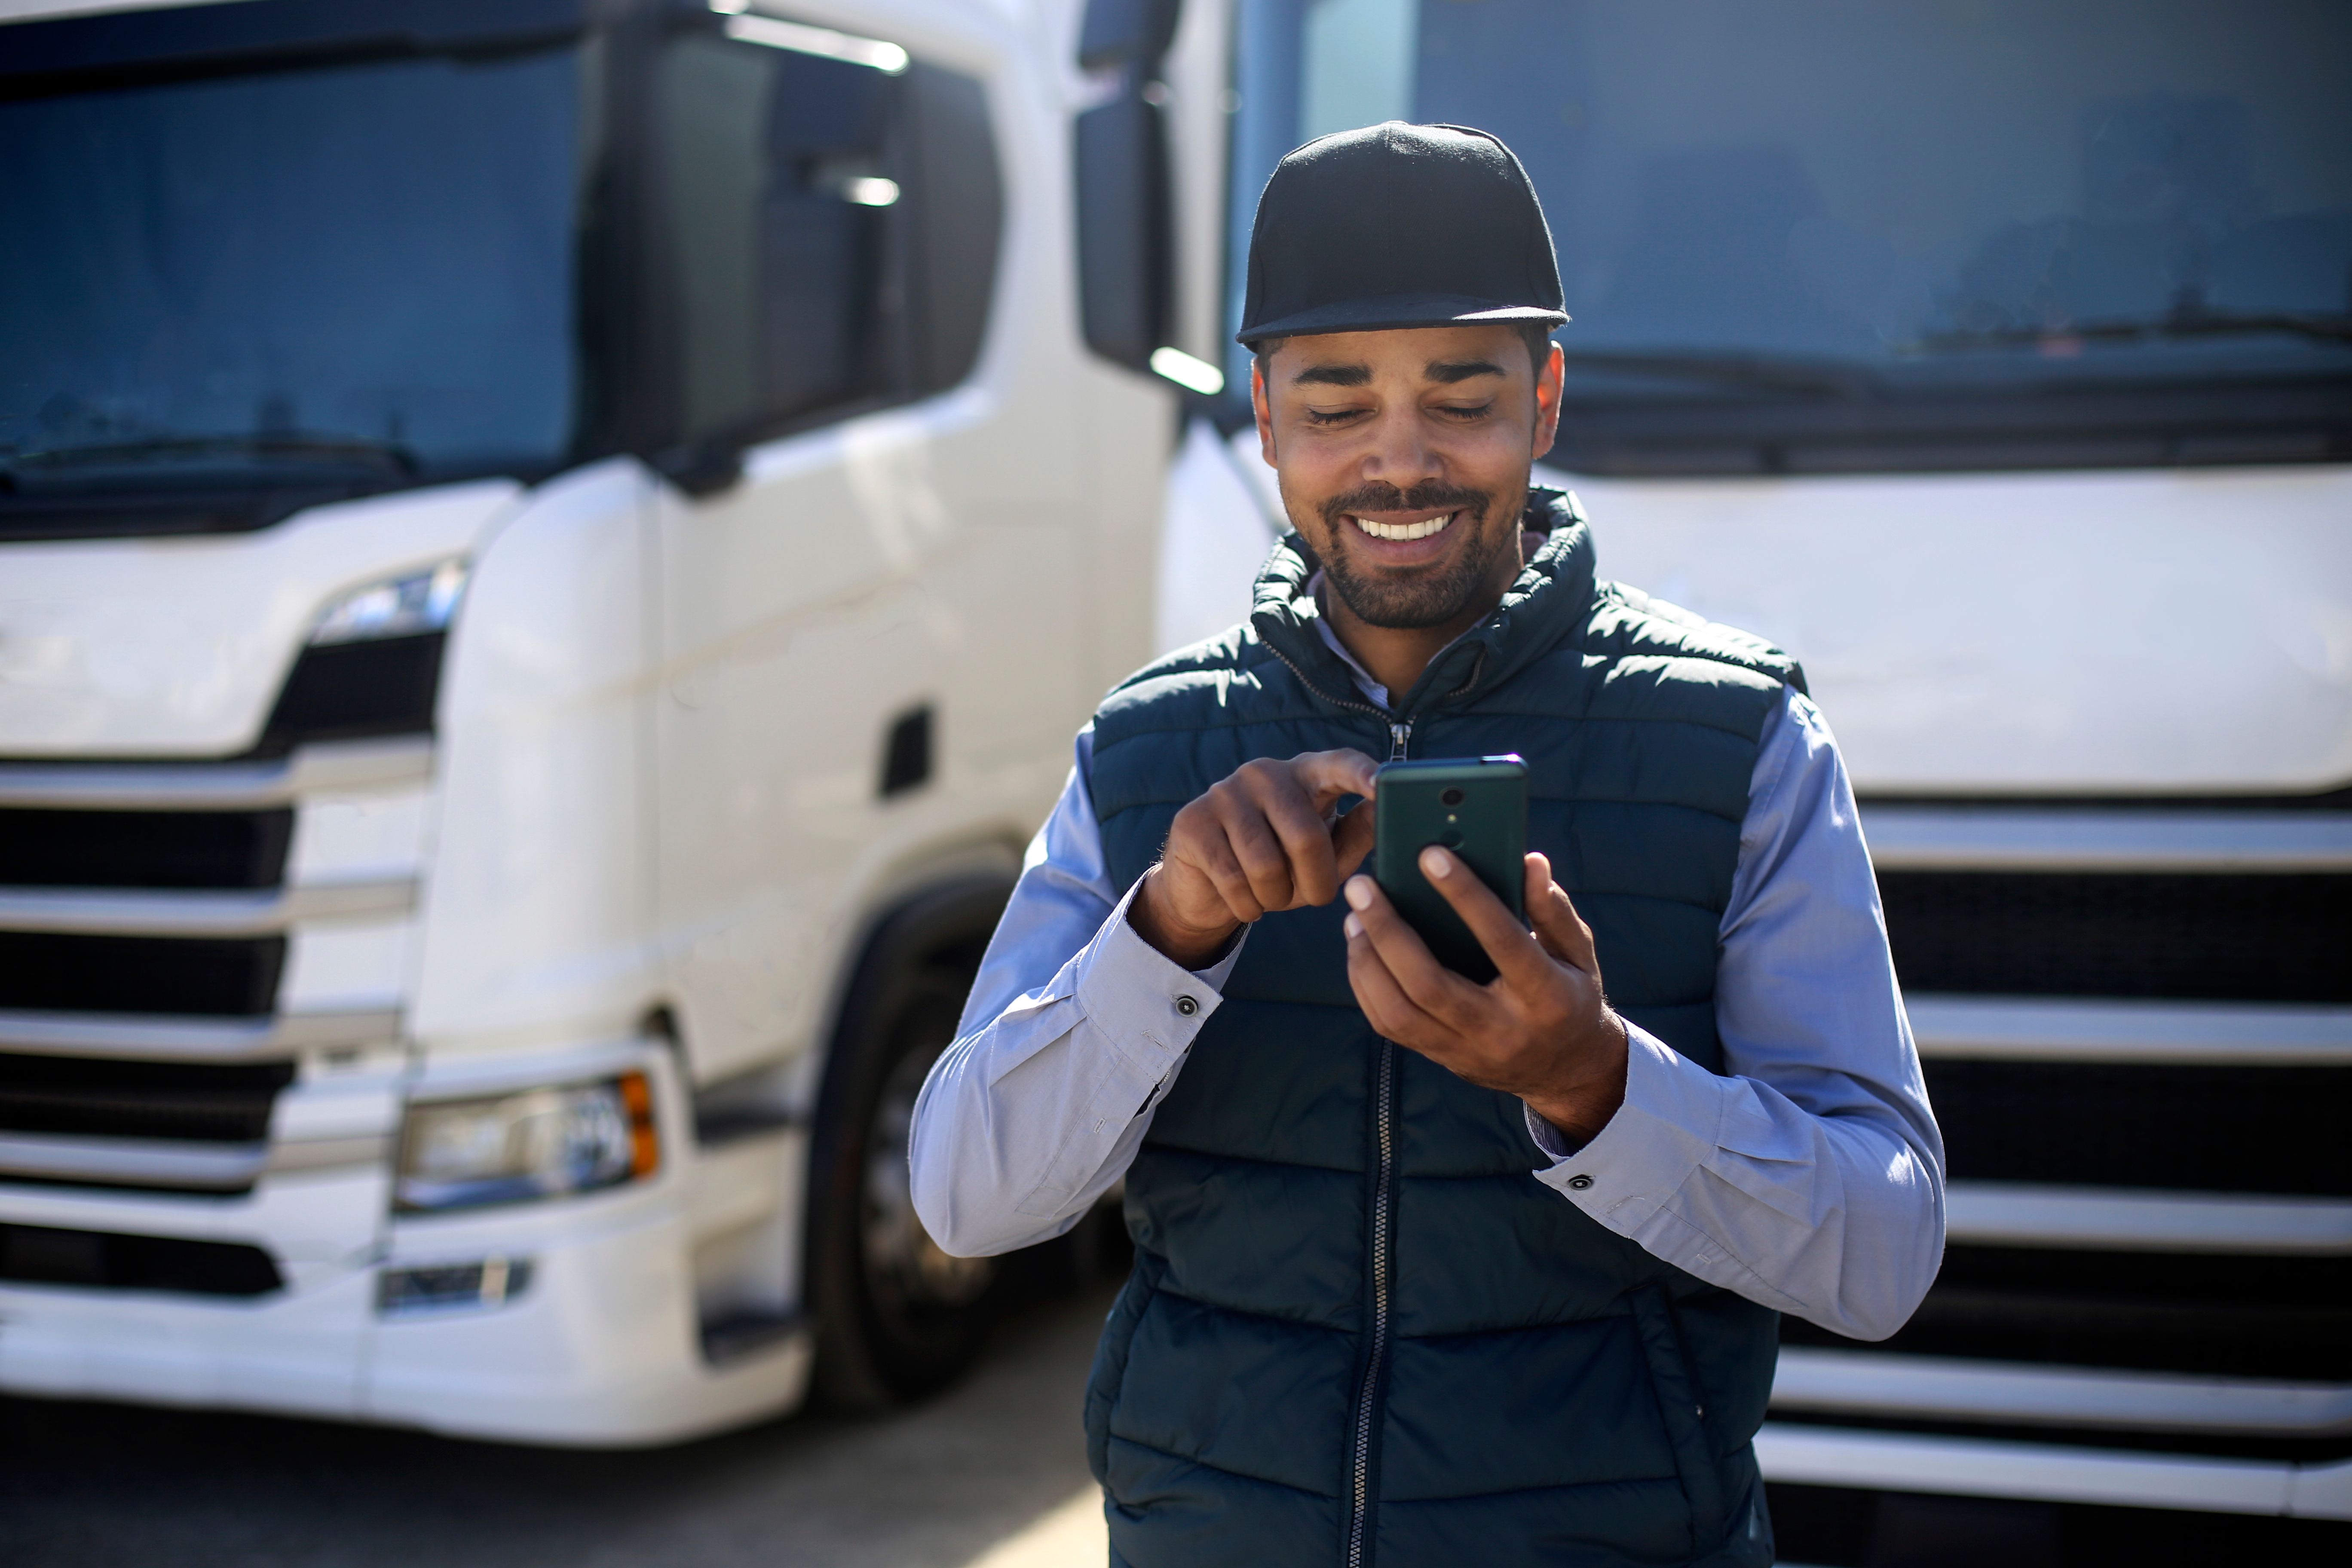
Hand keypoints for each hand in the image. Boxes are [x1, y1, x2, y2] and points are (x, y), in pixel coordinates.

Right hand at [1130, 749, 1380, 968]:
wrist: (1208, 888)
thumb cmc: (1282, 868)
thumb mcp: (1326, 856)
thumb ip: (1358, 834)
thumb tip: (1387, 809)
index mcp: (1305, 774)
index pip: (1338, 763)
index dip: (1361, 773)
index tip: (1383, 785)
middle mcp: (1265, 773)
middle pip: (1305, 835)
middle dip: (1316, 883)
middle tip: (1314, 898)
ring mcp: (1225, 792)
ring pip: (1266, 864)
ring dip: (1277, 898)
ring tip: (1273, 896)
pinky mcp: (1193, 821)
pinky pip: (1232, 879)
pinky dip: (1247, 906)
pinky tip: (1245, 901)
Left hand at [1342, 849, 1628, 1143]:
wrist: (1566, 1071)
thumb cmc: (1569, 993)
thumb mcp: (1578, 953)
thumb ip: (1554, 909)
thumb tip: (1530, 861)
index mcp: (1545, 996)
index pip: (1502, 940)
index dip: (1466, 896)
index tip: (1430, 854)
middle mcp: (1501, 1029)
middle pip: (1429, 984)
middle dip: (1388, 930)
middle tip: (1361, 886)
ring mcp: (1466, 1050)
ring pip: (1398, 1012)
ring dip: (1367, 960)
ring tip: (1354, 916)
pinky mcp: (1441, 1058)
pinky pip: (1389, 1026)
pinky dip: (1366, 985)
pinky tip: (1360, 948)